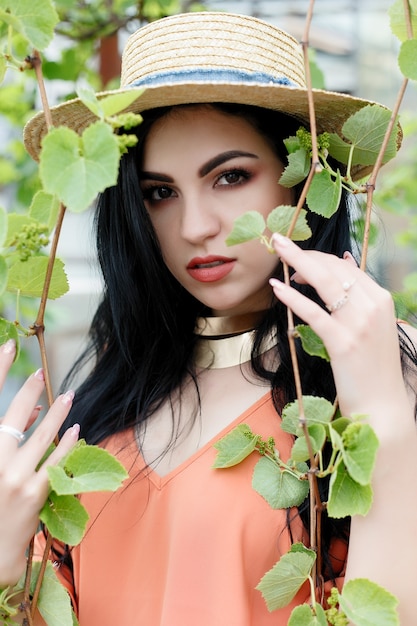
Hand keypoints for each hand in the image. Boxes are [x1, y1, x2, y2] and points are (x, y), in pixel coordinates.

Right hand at [0, 340, 78, 587]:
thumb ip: (6, 438)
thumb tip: (35, 409)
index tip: (8, 346)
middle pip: (14, 415)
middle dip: (27, 390)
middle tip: (40, 374)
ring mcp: (13, 477)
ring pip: (41, 435)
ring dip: (58, 413)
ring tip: (68, 396)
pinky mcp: (34, 493)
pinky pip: (56, 460)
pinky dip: (67, 442)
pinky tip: (76, 430)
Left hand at [269, 233, 412, 434]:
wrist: (382, 405)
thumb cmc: (372, 367)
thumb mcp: (373, 326)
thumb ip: (359, 297)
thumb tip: (346, 261)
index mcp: (380, 299)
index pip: (345, 266)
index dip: (318, 257)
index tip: (297, 257)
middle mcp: (373, 306)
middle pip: (333, 268)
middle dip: (304, 253)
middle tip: (280, 244)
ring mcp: (359, 323)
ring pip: (324, 282)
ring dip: (297, 262)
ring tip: (277, 250)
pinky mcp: (343, 342)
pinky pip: (314, 312)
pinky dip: (293, 298)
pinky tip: (277, 288)